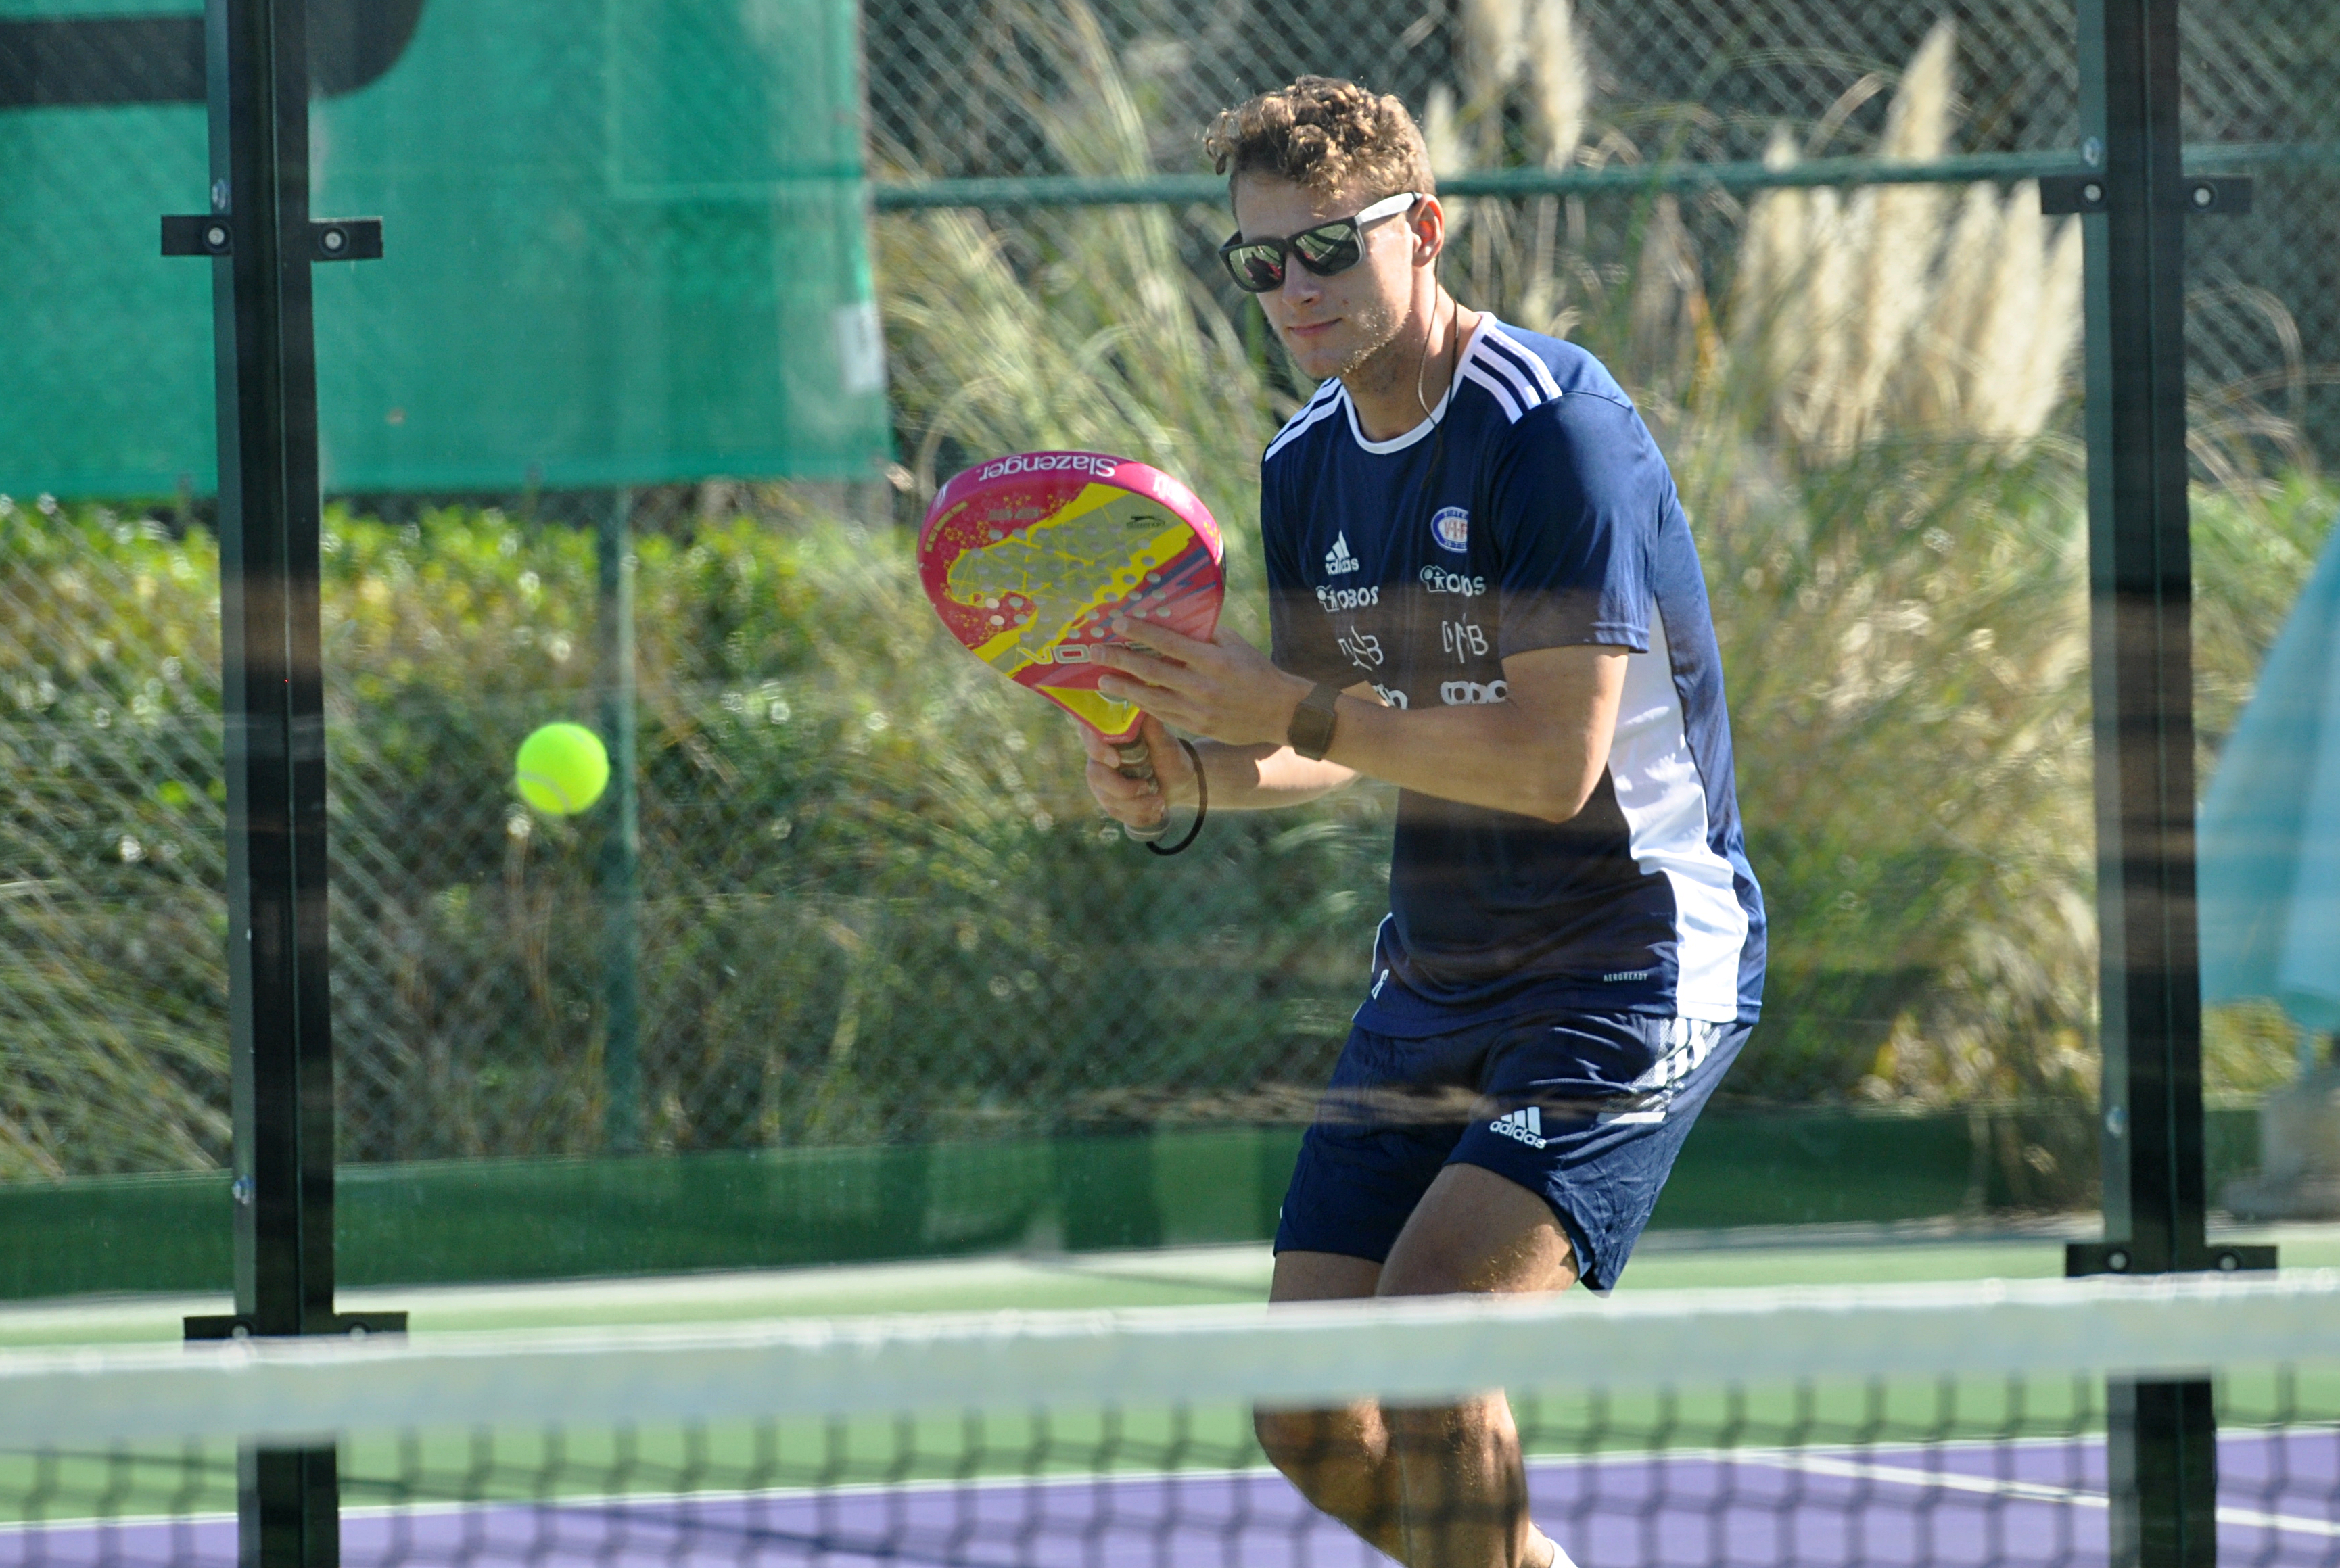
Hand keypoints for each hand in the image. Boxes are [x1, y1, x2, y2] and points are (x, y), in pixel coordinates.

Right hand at [1076, 711, 1193, 833]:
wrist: (1179, 781)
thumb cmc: (1170, 756)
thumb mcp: (1166, 742)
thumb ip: (1153, 727)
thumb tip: (1144, 707)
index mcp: (1108, 736)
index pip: (1089, 735)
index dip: (1097, 748)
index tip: (1117, 761)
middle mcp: (1098, 759)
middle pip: (1096, 775)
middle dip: (1123, 787)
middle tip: (1147, 787)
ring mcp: (1102, 782)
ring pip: (1107, 798)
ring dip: (1136, 805)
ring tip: (1160, 802)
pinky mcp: (1109, 801)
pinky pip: (1116, 813)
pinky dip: (1138, 816)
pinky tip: (1155, 813)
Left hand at [1094, 620, 1311, 747]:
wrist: (1280, 713)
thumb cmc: (1257, 672)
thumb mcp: (1235, 644)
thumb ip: (1206, 633)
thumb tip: (1175, 616)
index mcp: (1213, 660)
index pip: (1169, 643)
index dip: (1141, 632)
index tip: (1118, 622)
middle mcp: (1203, 686)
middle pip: (1152, 671)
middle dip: (1120, 660)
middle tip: (1096, 652)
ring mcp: (1198, 710)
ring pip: (1151, 698)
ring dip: (1124, 688)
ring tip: (1102, 679)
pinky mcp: (1196, 726)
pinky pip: (1162, 715)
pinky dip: (1142, 705)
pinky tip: (1127, 697)